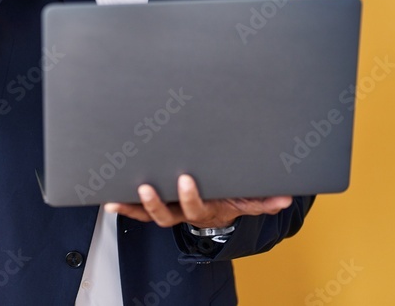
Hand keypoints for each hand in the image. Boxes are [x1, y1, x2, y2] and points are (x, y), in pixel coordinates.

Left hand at [104, 174, 292, 229]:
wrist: (217, 209)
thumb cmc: (229, 198)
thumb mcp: (246, 200)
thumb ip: (263, 200)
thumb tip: (285, 199)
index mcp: (205, 210)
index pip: (195, 206)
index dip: (189, 196)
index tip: (185, 179)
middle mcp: (183, 212)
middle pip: (166, 213)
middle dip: (155, 201)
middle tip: (146, 186)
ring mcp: (168, 210)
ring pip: (147, 213)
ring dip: (132, 206)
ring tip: (117, 198)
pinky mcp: (155, 204)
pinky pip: (136, 209)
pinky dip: (123, 206)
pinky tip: (109, 199)